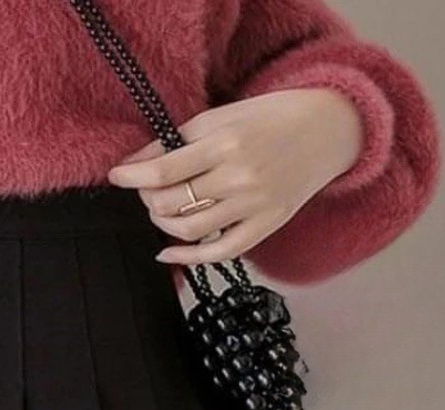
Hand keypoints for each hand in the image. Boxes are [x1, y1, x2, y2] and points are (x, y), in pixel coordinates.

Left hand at [106, 88, 362, 265]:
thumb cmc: (269, 118)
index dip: (133, 177)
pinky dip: (187, 258)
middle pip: (172, 204)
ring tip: (162, 212)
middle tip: (147, 191)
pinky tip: (168, 253)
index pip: (164, 170)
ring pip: (189, 231)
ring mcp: (254, 205)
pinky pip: (219, 253)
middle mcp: (239, 176)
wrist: (327, 128)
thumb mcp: (222, 117)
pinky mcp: (266, 226)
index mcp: (226, 142)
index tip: (117, 176)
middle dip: (149, 200)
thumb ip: (178, 141)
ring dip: (163, 225)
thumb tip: (135, 164)